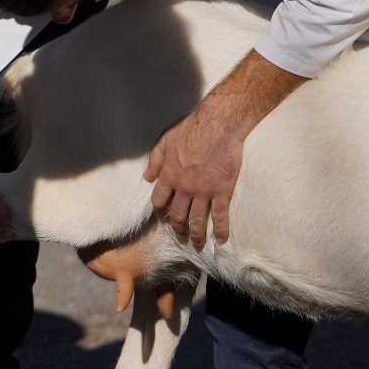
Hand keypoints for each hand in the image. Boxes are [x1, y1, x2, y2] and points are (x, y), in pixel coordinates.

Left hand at [143, 106, 242, 246]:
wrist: (218, 124)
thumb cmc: (192, 128)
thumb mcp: (166, 140)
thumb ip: (155, 160)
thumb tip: (146, 177)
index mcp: (169, 176)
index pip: (160, 200)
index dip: (161, 209)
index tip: (164, 214)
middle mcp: (184, 188)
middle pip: (177, 215)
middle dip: (178, 228)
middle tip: (180, 235)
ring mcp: (204, 192)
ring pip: (197, 220)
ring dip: (196, 235)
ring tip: (197, 244)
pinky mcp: (222, 192)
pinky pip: (220, 216)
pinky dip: (220, 230)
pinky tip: (221, 239)